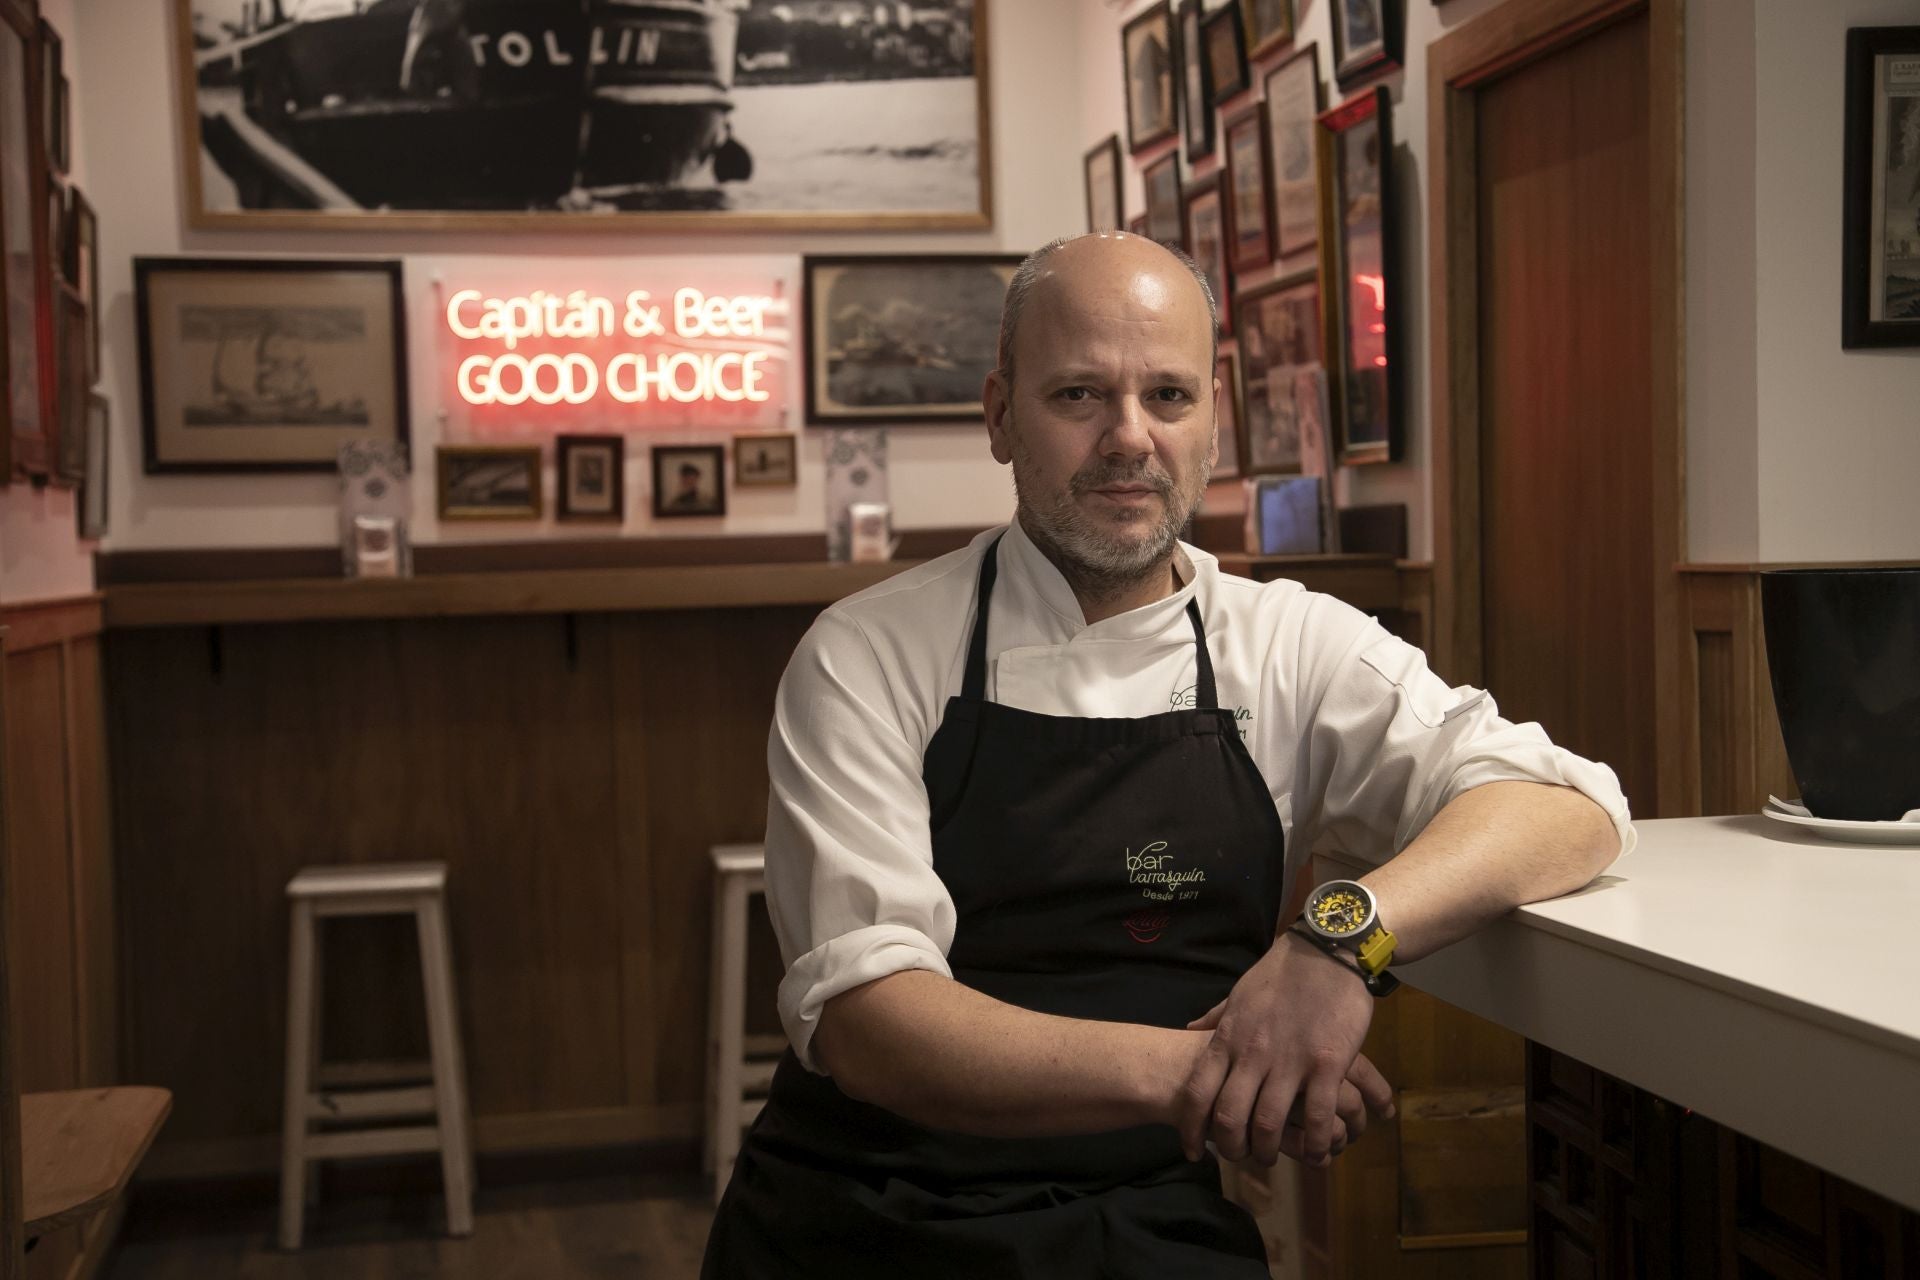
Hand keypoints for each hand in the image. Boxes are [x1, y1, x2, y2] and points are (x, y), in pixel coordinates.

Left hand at [1175, 931, 1390, 1166]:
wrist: (1325, 950)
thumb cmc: (1281, 974)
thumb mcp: (1238, 995)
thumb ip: (1215, 1019)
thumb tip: (1189, 1030)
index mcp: (1228, 1038)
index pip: (1198, 1092)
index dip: (1192, 1128)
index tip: (1193, 1149)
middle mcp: (1253, 1054)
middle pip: (1229, 1117)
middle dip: (1231, 1148)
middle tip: (1240, 1158)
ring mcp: (1289, 1060)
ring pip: (1269, 1124)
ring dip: (1269, 1152)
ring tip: (1275, 1158)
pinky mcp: (1327, 1063)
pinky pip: (1317, 1117)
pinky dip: (1312, 1143)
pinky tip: (1314, 1152)